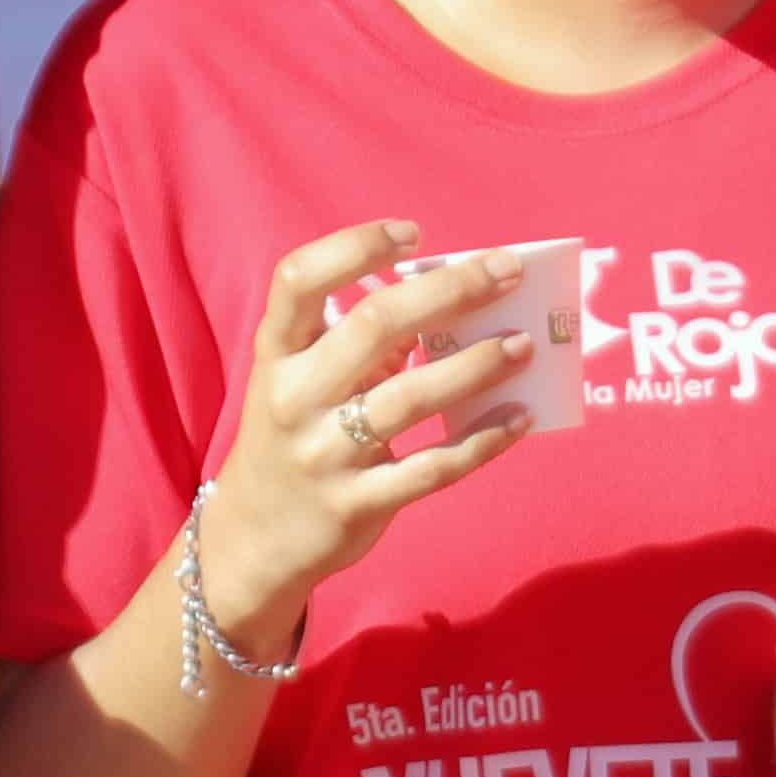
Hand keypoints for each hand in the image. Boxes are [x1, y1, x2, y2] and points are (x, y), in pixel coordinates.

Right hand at [184, 219, 540, 656]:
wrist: (251, 542)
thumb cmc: (292, 440)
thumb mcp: (301, 384)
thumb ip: (361, 346)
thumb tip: (447, 304)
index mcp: (276, 356)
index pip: (298, 279)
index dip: (355, 247)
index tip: (414, 234)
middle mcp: (294, 398)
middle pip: (374, 326)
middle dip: (449, 291)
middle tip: (506, 272)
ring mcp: (325, 454)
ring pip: (410, 397)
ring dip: (476, 364)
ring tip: (524, 345)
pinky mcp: (357, 504)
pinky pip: (433, 467)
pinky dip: (482, 441)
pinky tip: (518, 417)